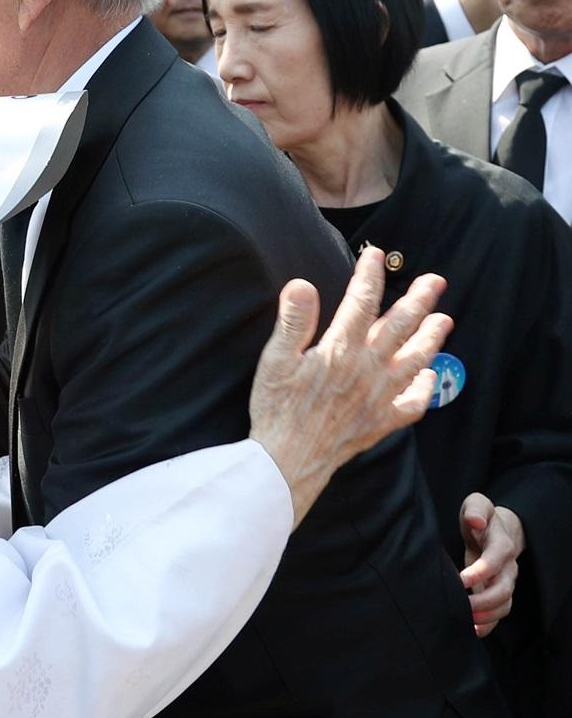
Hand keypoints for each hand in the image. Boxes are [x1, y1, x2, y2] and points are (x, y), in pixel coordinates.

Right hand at [250, 247, 452, 526]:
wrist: (288, 460)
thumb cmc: (276, 409)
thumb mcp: (274, 360)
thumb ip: (293, 321)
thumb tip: (302, 284)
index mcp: (341, 350)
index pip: (361, 303)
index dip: (369, 276)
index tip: (374, 256)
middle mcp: (368, 369)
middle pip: (400, 327)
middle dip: (419, 300)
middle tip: (435, 281)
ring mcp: (379, 396)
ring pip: (415, 360)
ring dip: (431, 338)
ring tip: (444, 320)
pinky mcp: (381, 421)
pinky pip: (413, 403)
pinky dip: (425, 389)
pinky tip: (430, 377)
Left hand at [459, 493, 523, 637]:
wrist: (495, 529)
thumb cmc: (480, 517)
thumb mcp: (477, 504)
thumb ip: (476, 510)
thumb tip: (475, 521)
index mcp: (501, 545)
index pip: (496, 560)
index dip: (481, 571)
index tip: (460, 579)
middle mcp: (507, 566)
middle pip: (504, 588)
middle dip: (485, 600)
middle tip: (463, 606)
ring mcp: (504, 581)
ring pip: (505, 604)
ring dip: (489, 616)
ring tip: (468, 623)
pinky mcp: (496, 591)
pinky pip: (499, 612)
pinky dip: (489, 624)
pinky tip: (473, 630)